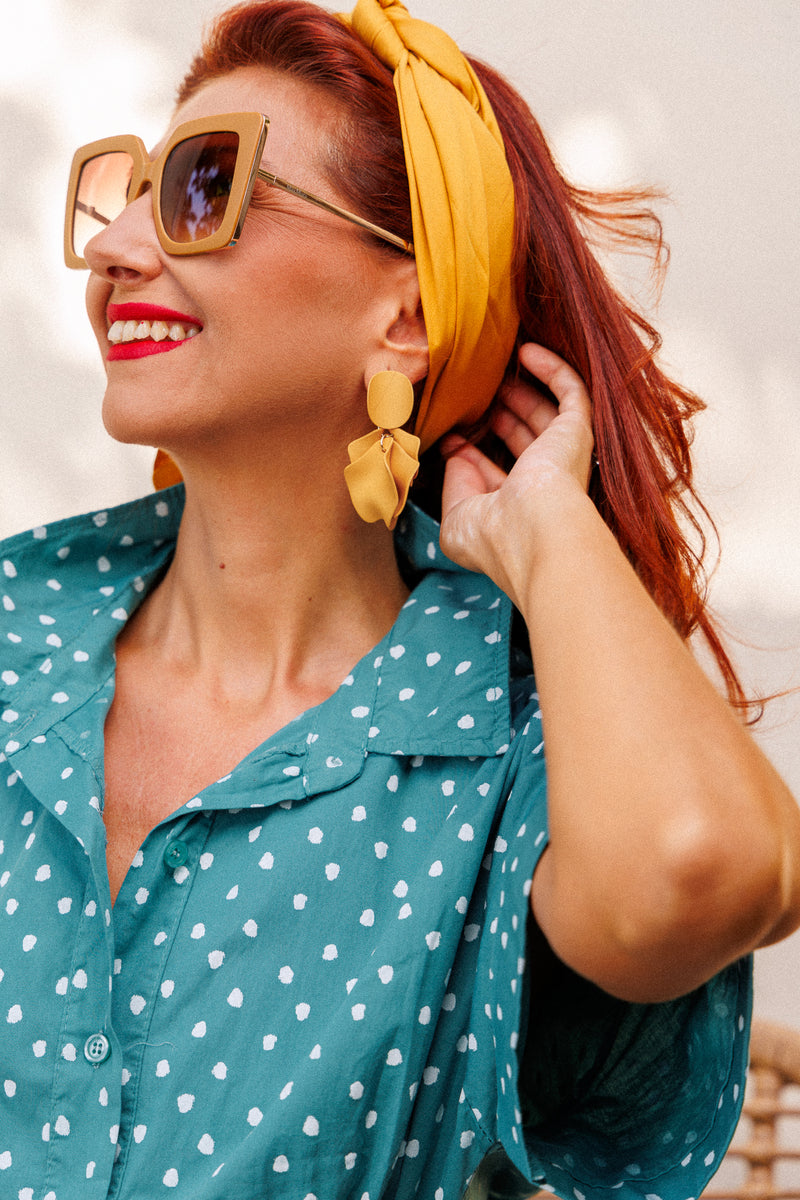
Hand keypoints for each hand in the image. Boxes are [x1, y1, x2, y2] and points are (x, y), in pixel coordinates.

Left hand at [439, 343, 594, 604]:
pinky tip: (526, 351)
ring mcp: (564, 456)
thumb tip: (455, 454)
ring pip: (545, 414)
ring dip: (520, 391)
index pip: (495, 474)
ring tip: (494, 369)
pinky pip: (570, 390)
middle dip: (499, 416)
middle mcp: (545, 485)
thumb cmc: (493, 534)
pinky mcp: (577, 431)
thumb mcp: (456, 516)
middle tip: (473, 394)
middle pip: (522, 440)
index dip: (471, 452)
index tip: (449, 433)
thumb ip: (453, 484)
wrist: (531, 532)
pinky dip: (551, 369)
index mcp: (517, 509)